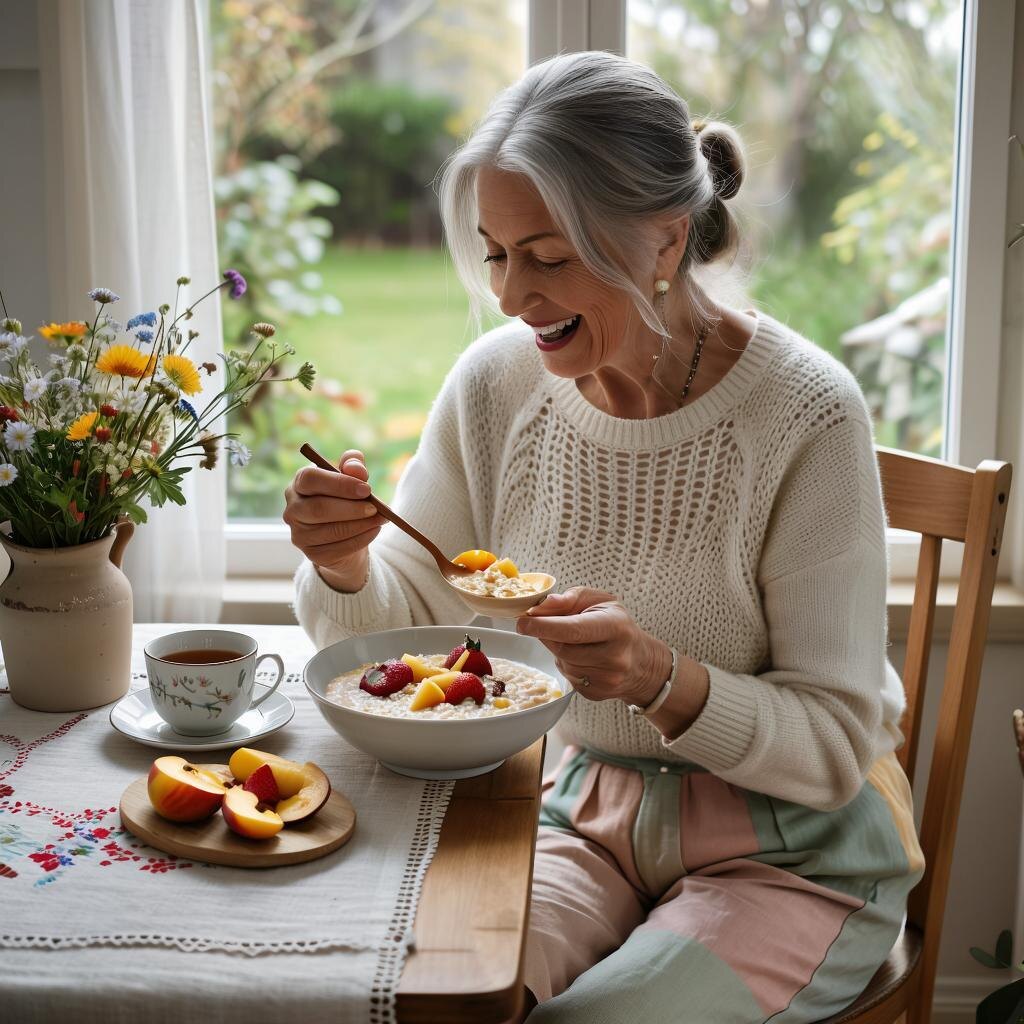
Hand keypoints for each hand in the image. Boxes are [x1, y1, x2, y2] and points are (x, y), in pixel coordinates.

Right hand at [283, 449, 385, 589]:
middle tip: (375, 508)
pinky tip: (374, 531)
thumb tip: (356, 469)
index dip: (339, 483)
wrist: (345, 534)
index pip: (310, 479)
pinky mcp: (312, 554)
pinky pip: (338, 548)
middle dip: (352, 508)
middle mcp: (293, 510)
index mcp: (299, 484)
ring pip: (330, 531)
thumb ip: (354, 466)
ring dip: (360, 525)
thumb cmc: (346, 498)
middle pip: (319, 508)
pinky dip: (360, 539)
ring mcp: (300, 534)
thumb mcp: (352, 477)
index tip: (366, 488)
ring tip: (380, 519)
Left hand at [515, 587, 670, 705]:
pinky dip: (567, 665)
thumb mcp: (598, 601)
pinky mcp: (597, 694)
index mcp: (615, 627)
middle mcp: (615, 657)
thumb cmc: (616, 625)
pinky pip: (568, 678)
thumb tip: (541, 606)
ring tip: (573, 641)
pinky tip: (581, 657)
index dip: (543, 626)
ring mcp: (607, 680)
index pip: (572, 629)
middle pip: (562, 648)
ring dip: (558, 650)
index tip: (522, 622)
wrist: (640, 661)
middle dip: (547, 635)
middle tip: (543, 624)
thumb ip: (569, 599)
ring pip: (563, 664)